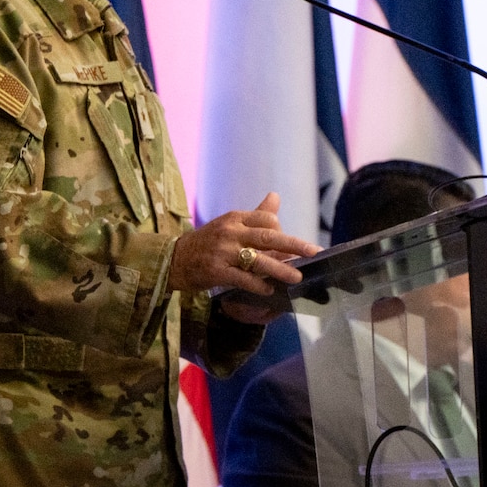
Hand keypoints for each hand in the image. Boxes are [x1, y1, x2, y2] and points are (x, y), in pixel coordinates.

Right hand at [168, 191, 321, 297]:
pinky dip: (258, 285)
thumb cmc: (208, 241)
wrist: (173, 259)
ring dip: (280, 269)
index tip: (293, 243)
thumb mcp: (230, 224)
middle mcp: (230, 232)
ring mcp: (222, 252)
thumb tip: (276, 196)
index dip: (281, 230)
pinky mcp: (216, 271)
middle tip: (313, 251)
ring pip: (257, 260)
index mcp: (235, 218)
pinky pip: (243, 279)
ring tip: (297, 277)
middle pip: (267, 236)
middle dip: (293, 244)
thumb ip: (255, 214)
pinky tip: (270, 290)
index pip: (266, 219)